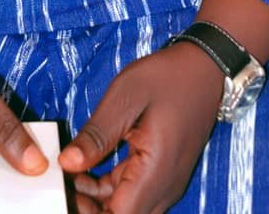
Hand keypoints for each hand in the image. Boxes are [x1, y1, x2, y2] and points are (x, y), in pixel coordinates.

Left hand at [59, 43, 222, 213]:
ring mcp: (166, 183)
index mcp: (157, 171)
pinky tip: (89, 171)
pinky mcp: (163, 175)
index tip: (65, 192)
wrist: (204, 69)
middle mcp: (165, 186)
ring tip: (71, 175)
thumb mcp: (125, 96)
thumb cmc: (168, 77)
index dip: (87, 211)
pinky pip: (134, 195)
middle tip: (64, 184)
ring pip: (128, 209)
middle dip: (90, 208)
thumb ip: (97, 135)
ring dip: (98, 202)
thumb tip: (67, 163)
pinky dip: (110, 191)